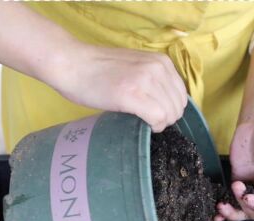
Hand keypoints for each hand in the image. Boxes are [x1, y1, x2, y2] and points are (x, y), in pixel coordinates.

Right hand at [48, 45, 186, 132]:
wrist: (72, 64)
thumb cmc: (99, 69)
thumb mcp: (136, 67)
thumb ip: (154, 80)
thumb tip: (167, 105)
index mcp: (161, 61)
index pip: (181, 95)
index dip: (170, 109)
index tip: (155, 113)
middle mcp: (158, 68)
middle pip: (177, 107)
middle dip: (166, 118)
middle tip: (147, 120)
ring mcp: (146, 81)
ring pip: (169, 114)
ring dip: (159, 123)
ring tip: (143, 121)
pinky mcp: (132, 95)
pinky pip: (157, 118)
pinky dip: (154, 126)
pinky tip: (143, 124)